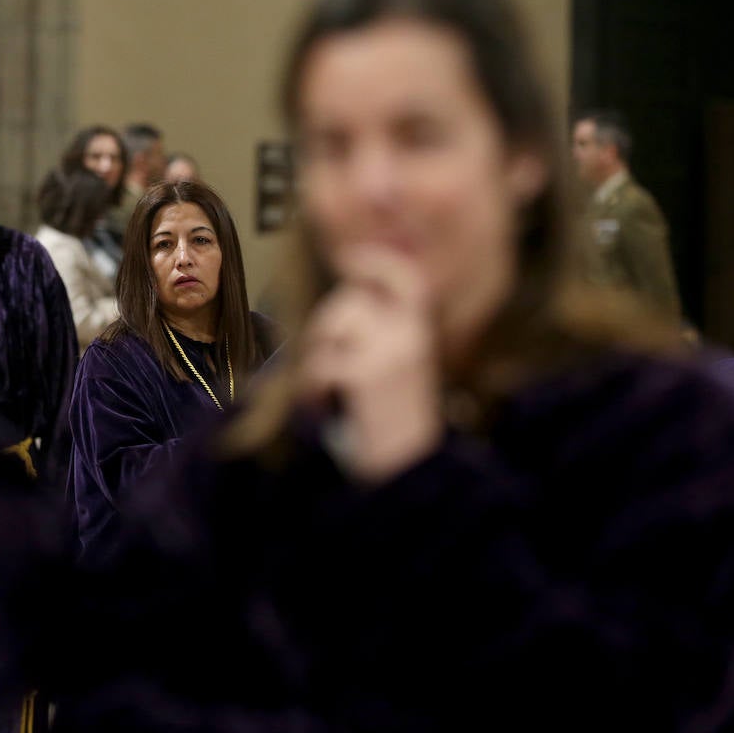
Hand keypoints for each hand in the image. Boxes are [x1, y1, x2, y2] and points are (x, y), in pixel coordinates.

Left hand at [299, 247, 441, 483]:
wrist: (408, 473)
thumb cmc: (395, 423)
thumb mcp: (400, 369)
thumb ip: (382, 334)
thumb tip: (346, 301)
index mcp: (421, 333)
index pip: (407, 279)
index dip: (377, 262)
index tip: (349, 259)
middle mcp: (411, 336)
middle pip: (351, 301)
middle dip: (327, 326)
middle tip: (325, 362)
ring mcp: (390, 353)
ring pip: (333, 326)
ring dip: (317, 356)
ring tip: (326, 389)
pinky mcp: (366, 375)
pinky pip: (321, 362)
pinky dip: (311, 387)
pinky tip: (322, 407)